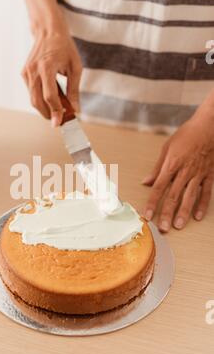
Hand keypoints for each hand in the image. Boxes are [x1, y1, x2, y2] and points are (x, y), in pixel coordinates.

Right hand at [22, 25, 81, 126]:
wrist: (48, 30)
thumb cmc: (64, 47)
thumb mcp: (75, 67)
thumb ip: (74, 90)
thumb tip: (75, 109)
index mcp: (46, 67)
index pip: (50, 96)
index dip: (56, 111)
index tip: (60, 122)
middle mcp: (33, 71)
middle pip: (37, 101)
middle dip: (48, 114)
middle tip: (60, 120)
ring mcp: (26, 72)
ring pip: (33, 99)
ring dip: (45, 108)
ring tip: (58, 110)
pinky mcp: (24, 73)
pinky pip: (32, 92)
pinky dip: (41, 99)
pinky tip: (52, 98)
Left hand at [143, 98, 213, 231]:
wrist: (209, 126)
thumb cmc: (186, 135)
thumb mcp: (167, 148)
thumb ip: (157, 168)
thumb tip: (146, 182)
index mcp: (171, 164)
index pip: (159, 188)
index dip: (152, 202)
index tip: (147, 215)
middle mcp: (184, 171)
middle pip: (174, 196)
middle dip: (167, 213)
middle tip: (163, 228)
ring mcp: (198, 174)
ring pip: (190, 197)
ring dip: (184, 212)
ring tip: (179, 226)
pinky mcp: (210, 174)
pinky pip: (206, 192)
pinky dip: (202, 205)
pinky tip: (198, 216)